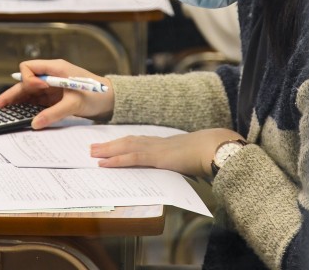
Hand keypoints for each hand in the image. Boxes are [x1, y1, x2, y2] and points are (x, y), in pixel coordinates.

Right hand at [0, 58, 114, 128]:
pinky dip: (27, 109)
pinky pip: (36, 102)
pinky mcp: (53, 98)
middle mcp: (50, 76)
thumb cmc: (96, 95)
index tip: (37, 89)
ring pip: (28, 93)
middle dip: (12, 94)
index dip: (28, 79)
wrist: (110, 101)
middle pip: (24, 82)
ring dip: (17, 103)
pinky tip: (19, 117)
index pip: (29, 67)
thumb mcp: (75, 103)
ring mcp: (51, 88)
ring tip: (3, 114)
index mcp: (55, 69)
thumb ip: (54, 113)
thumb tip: (35, 123)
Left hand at [90, 128, 243, 178]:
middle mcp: (158, 143)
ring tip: (92, 153)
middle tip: (92, 147)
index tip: (112, 144)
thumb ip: (184, 161)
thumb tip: (183, 166)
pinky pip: (132, 158)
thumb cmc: (209, 152)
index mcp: (166, 143)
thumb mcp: (193, 158)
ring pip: (126, 147)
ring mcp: (156, 149)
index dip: (124, 142)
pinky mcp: (156, 157)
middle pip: (128, 141)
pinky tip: (105, 163)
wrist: (215, 147)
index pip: (140, 141)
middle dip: (110, 145)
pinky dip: (117, 160)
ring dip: (107, 151)